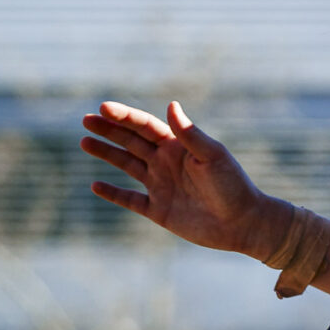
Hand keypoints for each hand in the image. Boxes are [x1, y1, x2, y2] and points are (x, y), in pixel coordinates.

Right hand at [80, 101, 278, 257]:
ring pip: (126, 165)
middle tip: (85, 119)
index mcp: (178, 147)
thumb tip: (170, 105)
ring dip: (106, 153)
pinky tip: (95, 186)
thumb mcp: (213, 156)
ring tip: (84, 142)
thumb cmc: (233, 187)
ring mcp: (161, 186)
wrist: (245, 224)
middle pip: (131, 142)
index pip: (145, 127)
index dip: (124, 116)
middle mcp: (166, 163)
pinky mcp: (159, 210)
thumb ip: (190, 133)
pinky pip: (130, 200)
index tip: (103, 108)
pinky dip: (113, 193)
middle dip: (108, 130)